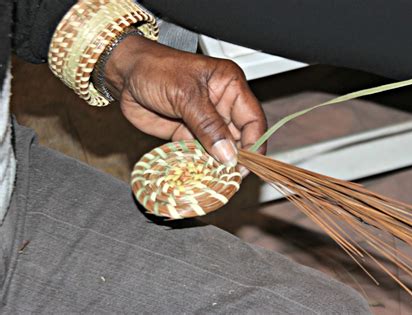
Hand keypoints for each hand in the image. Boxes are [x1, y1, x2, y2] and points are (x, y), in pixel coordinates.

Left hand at [103, 35, 266, 168]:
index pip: (253, 119)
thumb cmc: (155, 70)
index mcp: (230, 86)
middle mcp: (222, 104)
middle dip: (237, 158)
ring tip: (217, 180)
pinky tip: (201, 174)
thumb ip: (208, 126)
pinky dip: (202, 164)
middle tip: (231, 178)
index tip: (247, 165)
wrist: (124, 74)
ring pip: (221, 148)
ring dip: (219, 164)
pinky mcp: (189, 133)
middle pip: (240, 137)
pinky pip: (201, 153)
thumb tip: (229, 155)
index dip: (254, 143)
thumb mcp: (186, 96)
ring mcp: (206, 120)